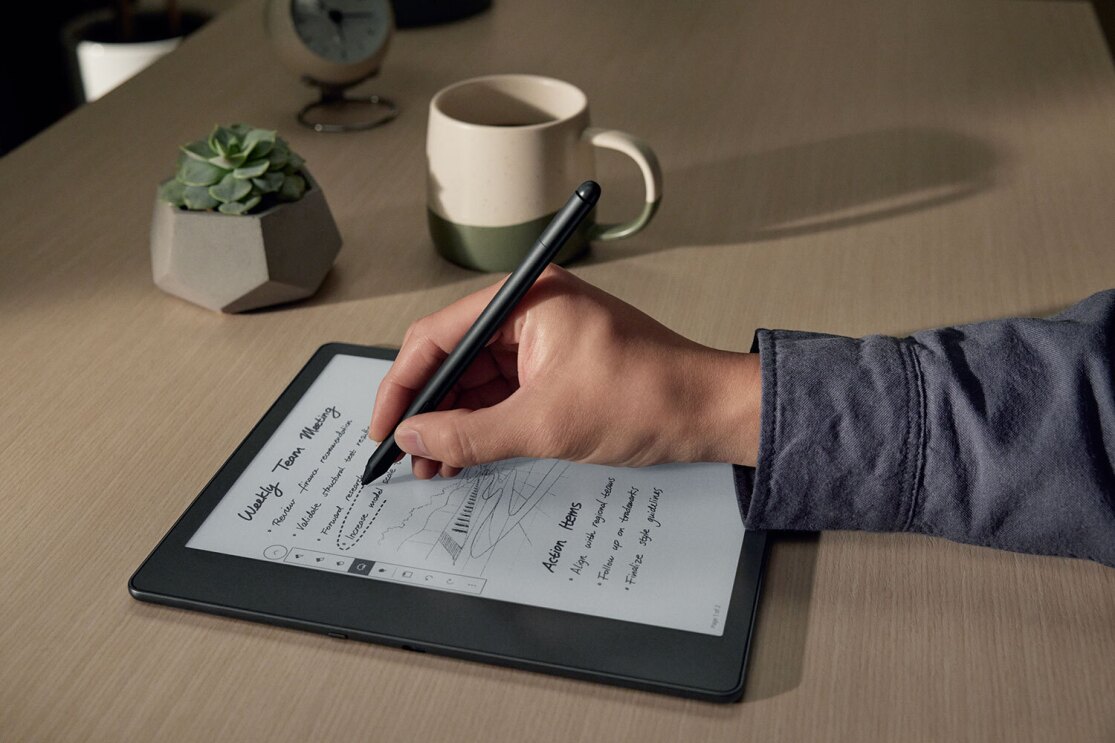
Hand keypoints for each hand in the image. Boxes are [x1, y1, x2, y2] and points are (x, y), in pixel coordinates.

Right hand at [370, 266, 761, 478]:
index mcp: (525, 300)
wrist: (707, 412)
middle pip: (453, 356)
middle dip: (427, 408)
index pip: (438, 335)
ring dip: (453, 421)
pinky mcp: (554, 366)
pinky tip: (462, 453)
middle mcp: (528, 310)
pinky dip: (482, 422)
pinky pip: (502, 391)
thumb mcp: (545, 423)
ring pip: (476, 379)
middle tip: (405, 452)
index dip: (403, 383)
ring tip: (433, 463)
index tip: (384, 425)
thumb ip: (470, 433)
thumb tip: (415, 435)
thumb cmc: (647, 395)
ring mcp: (542, 338)